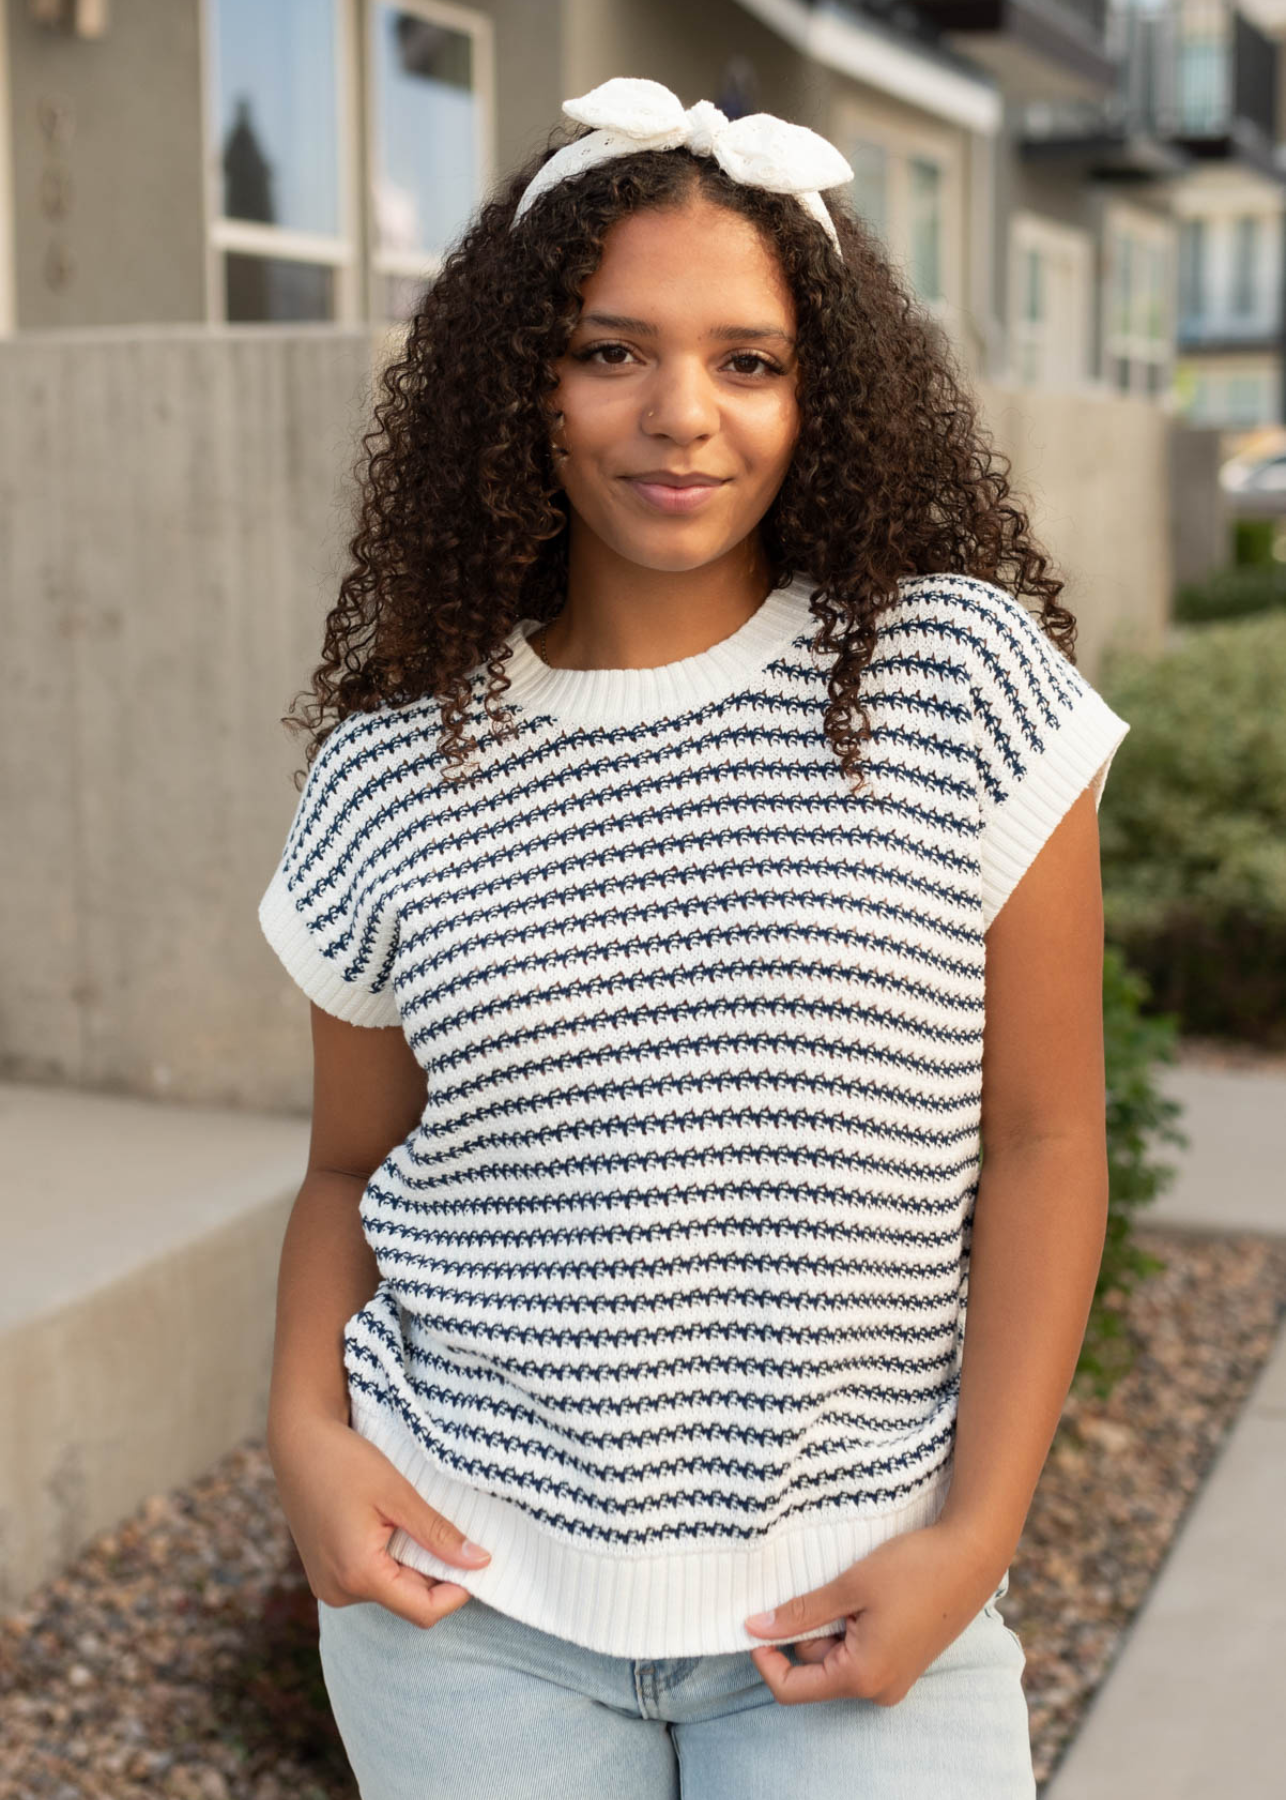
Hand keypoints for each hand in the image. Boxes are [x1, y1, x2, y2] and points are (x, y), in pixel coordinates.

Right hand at [269, 1412, 491, 1628]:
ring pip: (391, 1588)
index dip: (458, 1591)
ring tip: (408, 1518)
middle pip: (408, 1599)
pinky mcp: (326, 1574)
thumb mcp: (399, 1495)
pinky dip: (389, 1558)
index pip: (424, 1611)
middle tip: (444, 1526)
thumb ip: (438, 1534)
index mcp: (358, 1576)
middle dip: (434, 1570)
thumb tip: (480, 1562)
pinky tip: (389, 1524)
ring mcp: (329, 1586)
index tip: (476, 1559)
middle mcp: (339, 1592)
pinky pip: (370, 1578)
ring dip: (411, 1562)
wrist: (297, 1444)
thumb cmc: (344, 1462)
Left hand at [743, 1520, 1005, 1706]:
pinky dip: (852, 1623)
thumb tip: (754, 1628)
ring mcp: (894, 1678)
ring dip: (832, 1621)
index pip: (791, 1688)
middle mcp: (879, 1689)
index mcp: (862, 1678)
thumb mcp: (849, 1587)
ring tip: (854, 1586)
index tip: (753, 1620)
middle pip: (815, 1667)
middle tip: (827, 1585)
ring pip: (837, 1655)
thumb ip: (800, 1613)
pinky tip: (869, 1593)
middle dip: (809, 1627)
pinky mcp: (904, 1661)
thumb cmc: (913, 1569)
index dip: (764, 1657)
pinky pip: (860, 1649)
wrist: (971, 1556)